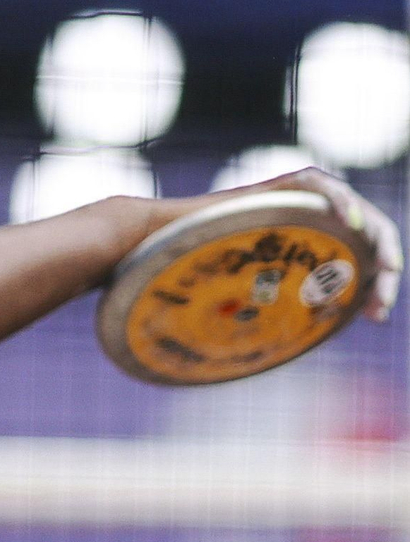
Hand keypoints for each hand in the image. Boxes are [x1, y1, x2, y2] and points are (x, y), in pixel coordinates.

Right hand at [139, 167, 402, 322]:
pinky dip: (342, 200)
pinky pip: (319, 182)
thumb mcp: (246, 303)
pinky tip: (352, 226)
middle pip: (367, 235)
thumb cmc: (190, 280)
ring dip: (378, 236)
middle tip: (384, 303)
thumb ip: (269, 316)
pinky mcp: (276, 184)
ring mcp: (292, 201)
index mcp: (305, 249)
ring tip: (386, 264)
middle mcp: (305, 222)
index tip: (373, 316)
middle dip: (385, 266)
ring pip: (354, 208)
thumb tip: (280, 359)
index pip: (357, 260)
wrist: (155, 245)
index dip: (375, 286)